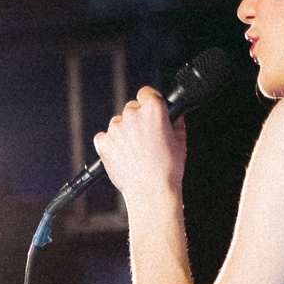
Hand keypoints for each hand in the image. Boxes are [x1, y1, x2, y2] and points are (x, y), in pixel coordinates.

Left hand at [90, 86, 186, 210]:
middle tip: (144, 137)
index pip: (146, 92)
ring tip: (134, 151)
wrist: (151, 190)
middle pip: (131, 108)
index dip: (149, 100)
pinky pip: (103, 137)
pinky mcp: (104, 142)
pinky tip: (121, 155)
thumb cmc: (168, 168)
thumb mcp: (181, 140)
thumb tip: (175, 114)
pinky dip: (109, 144)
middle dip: (137, 119)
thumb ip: (176, 122)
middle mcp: (133, 115)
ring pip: (117, 123)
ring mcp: (116, 128)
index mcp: (154, 110)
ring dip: (124, 131)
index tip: (149, 108)